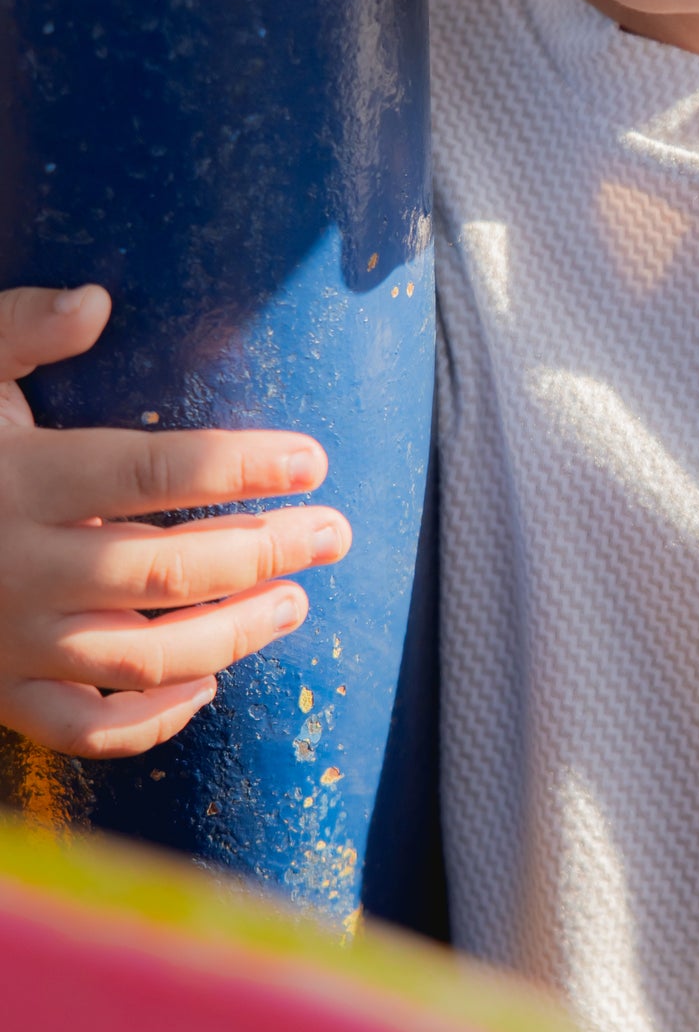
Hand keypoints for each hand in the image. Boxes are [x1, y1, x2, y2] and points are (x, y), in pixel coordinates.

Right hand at [0, 284, 350, 758]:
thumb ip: (17, 329)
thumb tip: (96, 302)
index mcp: (20, 478)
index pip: (149, 472)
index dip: (239, 467)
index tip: (311, 460)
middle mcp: (19, 567)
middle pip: (163, 572)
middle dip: (263, 552)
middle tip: (333, 533)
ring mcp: (10, 641)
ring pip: (141, 658)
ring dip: (234, 634)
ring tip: (296, 600)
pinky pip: (85, 729)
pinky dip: (153, 721)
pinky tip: (208, 682)